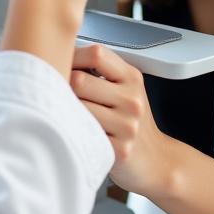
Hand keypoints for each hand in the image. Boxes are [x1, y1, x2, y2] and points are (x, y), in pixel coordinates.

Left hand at [70, 44, 167, 196]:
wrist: (154, 160)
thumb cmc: (129, 120)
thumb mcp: (124, 88)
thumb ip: (100, 70)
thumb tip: (62, 53)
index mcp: (131, 78)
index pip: (96, 54)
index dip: (73, 56)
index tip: (63, 64)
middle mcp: (132, 100)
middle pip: (79, 80)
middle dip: (63, 85)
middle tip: (59, 93)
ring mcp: (127, 125)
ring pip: (76, 107)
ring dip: (65, 110)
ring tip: (68, 114)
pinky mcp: (119, 149)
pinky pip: (82, 133)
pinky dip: (74, 131)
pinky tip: (78, 132)